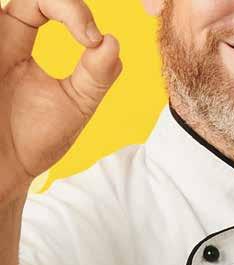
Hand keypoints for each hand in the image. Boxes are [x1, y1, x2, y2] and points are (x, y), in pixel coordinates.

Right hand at [0, 0, 121, 203]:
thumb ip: (95, 77)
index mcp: (19, 45)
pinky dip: (1, 32)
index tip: (93, 39)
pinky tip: (14, 56)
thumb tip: (113, 43)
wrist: (6, 171)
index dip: (72, 10)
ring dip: (44, 8)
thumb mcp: (74, 106)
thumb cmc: (35, 139)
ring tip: (79, 32)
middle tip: (86, 32)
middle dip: (62, 4)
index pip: (44, 5)